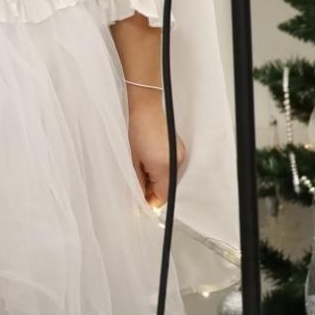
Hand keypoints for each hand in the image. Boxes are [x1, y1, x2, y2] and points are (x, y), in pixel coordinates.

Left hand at [128, 93, 186, 207]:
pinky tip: (151, 163)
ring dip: (158, 181)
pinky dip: (162, 171)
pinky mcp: (180, 150)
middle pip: (167, 188)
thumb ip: (140, 182)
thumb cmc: (138, 131)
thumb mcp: (134, 161)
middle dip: (154, 191)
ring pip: (170, 179)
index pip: (162, 196)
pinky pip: (172, 168)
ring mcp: (180, 156)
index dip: (151, 202)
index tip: (142, 204)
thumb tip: (142, 196)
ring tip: (142, 171)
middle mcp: (177, 164)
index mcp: (165, 168)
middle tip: (139, 187)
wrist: (146, 110)